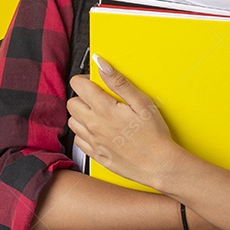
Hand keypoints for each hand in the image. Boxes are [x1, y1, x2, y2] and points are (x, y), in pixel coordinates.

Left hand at [66, 54, 177, 190]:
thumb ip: (118, 81)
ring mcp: (93, 141)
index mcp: (103, 109)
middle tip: (99, 98)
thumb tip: (102, 65)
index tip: (95, 81)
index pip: (77, 85)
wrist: (158, 165)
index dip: (85, 79)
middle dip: (82, 96)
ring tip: (100, 114)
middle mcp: (93, 125)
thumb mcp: (141, 102)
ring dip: (82, 115)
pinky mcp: (96, 155)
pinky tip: (100, 131)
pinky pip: (78, 140)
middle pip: (71, 102)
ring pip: (72, 121)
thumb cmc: (154, 136)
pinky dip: (84, 133)